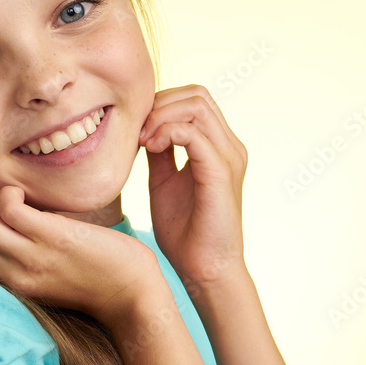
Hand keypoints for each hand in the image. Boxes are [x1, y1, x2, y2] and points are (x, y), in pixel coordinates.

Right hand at [0, 186, 161, 325]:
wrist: (131, 295)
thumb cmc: (95, 278)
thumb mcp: (46, 273)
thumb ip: (23, 254)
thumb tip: (9, 215)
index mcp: (11, 281)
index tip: (8, 215)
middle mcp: (14, 274)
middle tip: (15, 204)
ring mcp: (30, 257)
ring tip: (22, 199)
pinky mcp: (52, 239)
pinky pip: (9, 207)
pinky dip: (12, 193)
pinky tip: (31, 197)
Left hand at [139, 85, 247, 291]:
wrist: (204, 270)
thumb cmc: (185, 232)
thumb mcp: (164, 180)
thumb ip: (160, 151)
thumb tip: (143, 127)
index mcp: (219, 146)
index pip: (194, 99)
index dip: (161, 103)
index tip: (135, 127)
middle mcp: (229, 146)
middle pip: (196, 94)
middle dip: (159, 104)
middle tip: (137, 130)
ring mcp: (228, 157)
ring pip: (196, 105)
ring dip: (161, 115)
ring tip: (142, 140)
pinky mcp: (221, 172)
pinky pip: (193, 134)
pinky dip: (167, 132)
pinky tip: (149, 147)